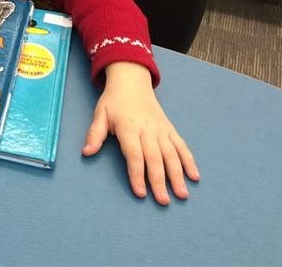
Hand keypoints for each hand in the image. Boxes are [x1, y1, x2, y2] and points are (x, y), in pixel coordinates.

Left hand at [82, 61, 199, 204]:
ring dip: (178, 175)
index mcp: (129, 128)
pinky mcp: (170, 129)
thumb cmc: (114, 101)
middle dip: (160, 181)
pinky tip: (195, 176)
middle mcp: (148, 130)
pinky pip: (181, 146)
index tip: (140, 193)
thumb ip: (95, 134)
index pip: (135, 155)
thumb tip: (86, 152)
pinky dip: (189, 161)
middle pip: (155, 159)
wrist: (132, 81)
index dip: (137, 174)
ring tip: (182, 195)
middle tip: (163, 201)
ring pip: (172, 155)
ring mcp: (161, 130)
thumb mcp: (100, 114)